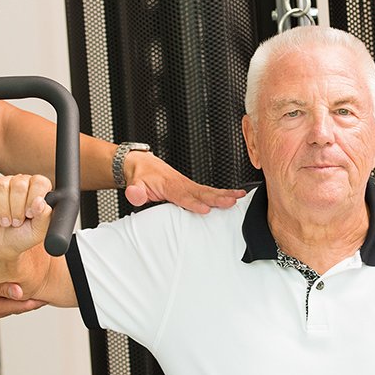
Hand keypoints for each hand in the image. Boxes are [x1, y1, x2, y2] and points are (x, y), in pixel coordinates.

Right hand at [0, 174, 51, 260]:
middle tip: (17, 221)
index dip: (34, 198)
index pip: (39, 182)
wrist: (0, 246)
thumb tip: (41, 202)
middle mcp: (21, 183)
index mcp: (37, 190)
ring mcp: (2, 184)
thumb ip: (44, 216)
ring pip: (2, 186)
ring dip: (3, 209)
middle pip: (19, 184)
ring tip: (6, 221)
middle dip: (17, 208)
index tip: (30, 214)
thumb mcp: (38, 231)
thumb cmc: (22, 235)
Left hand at [123, 151, 245, 212]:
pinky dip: (224, 193)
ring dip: (225, 194)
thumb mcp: (133, 184)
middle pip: (201, 192)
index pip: (182, 196)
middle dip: (217, 197)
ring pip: (208, 190)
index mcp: (168, 185)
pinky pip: (209, 191)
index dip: (193, 203)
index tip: (205, 209)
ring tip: (240, 198)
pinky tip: (237, 196)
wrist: (142, 165)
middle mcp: (182, 184)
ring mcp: (188, 185)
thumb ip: (135, 191)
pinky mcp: (192, 188)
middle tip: (231, 202)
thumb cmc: (141, 176)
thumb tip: (135, 194)